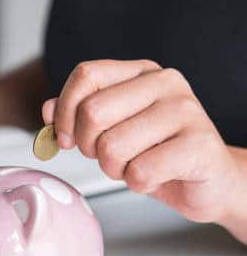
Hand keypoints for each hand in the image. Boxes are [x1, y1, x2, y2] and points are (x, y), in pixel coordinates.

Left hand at [42, 59, 243, 224]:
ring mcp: (186, 111)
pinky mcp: (199, 144)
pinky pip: (139, 171)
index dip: (65, 111)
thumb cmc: (156, 153)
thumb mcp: (111, 130)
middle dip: (89, 147)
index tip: (66, 138)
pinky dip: (137, 183)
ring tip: (135, 166)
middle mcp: (165, 83)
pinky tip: (154, 177)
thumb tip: (47, 110)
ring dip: (114, 169)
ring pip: (112, 146)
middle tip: (108, 157)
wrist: (209, 182)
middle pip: (93, 112)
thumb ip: (77, 115)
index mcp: (140, 72)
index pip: (86, 75)